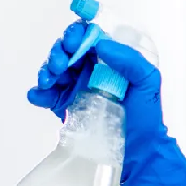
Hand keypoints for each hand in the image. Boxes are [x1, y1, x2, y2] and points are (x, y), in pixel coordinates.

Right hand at [28, 24, 185, 185]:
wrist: (138, 152)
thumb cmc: (147, 117)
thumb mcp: (148, 82)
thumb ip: (130, 59)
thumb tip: (102, 43)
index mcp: (109, 60)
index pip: (88, 37)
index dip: (77, 33)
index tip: (74, 41)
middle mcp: (90, 71)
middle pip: (65, 50)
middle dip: (58, 51)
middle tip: (62, 64)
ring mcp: (75, 89)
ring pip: (52, 70)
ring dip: (46, 69)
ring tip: (50, 80)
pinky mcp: (65, 108)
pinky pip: (44, 95)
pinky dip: (37, 92)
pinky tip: (40, 95)